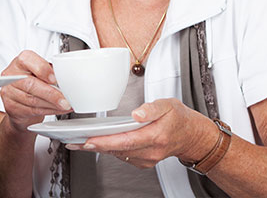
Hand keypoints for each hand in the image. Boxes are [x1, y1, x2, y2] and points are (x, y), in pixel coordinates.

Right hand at [0, 50, 70, 131]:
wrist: (20, 100)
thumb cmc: (33, 81)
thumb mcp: (41, 71)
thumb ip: (50, 71)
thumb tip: (66, 78)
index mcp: (21, 61)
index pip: (28, 61)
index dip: (42, 70)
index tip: (54, 78)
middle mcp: (12, 74)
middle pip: (31, 84)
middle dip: (51, 94)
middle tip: (65, 100)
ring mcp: (9, 91)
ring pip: (32, 100)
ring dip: (52, 105)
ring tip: (65, 105)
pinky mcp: (10, 107)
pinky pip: (32, 110)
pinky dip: (48, 111)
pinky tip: (57, 110)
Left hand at [66, 98, 206, 168]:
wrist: (192, 135)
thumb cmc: (179, 118)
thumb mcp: (169, 105)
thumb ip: (152, 108)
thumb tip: (137, 114)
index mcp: (156, 136)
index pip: (126, 141)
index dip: (105, 141)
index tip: (89, 140)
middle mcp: (151, 151)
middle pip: (118, 150)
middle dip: (95, 146)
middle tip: (75, 142)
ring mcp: (148, 159)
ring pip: (119, 154)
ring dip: (99, 148)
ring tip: (79, 142)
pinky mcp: (144, 161)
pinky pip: (124, 156)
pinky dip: (110, 149)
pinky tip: (98, 143)